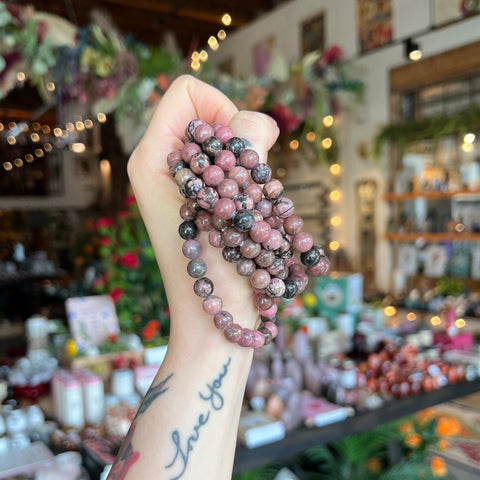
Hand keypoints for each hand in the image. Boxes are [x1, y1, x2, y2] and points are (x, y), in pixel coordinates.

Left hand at [128, 75, 278, 350]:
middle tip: (245, 190)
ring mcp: (186, 187)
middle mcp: (165, 168)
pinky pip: (235, 172)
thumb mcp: (229, 204)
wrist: (217, 327)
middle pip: (212, 118)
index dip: (224, 111)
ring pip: (229, 146)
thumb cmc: (218, 277)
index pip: (187, 93)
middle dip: (242, 146)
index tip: (240, 154)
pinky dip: (253, 187)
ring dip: (251, 171)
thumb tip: (259, 121)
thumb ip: (245, 148)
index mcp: (152, 159)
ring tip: (248, 211)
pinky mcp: (205, 204)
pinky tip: (254, 218)